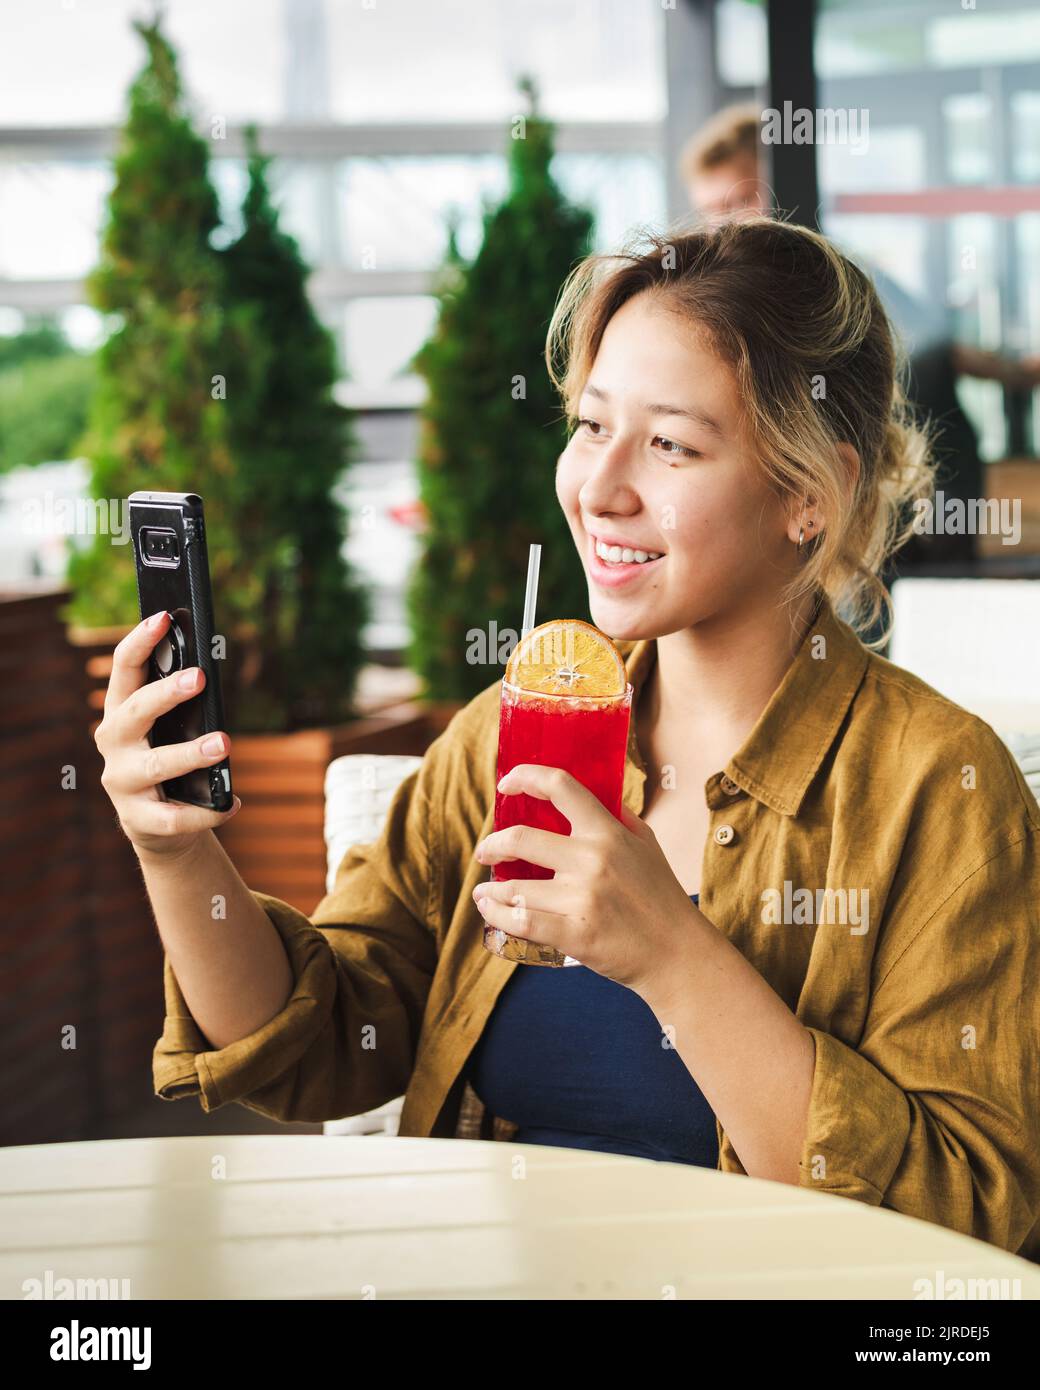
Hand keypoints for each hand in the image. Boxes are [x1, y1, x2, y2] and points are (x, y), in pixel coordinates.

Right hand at [94, 609, 239, 859]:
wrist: (157, 825)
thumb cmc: (169, 763)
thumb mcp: (170, 730)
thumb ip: (182, 706)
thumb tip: (207, 672)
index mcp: (121, 712)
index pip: (124, 669)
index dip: (140, 641)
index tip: (162, 617)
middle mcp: (114, 743)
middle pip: (135, 711)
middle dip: (166, 692)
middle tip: (201, 677)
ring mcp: (122, 781)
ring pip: (156, 764)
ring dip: (191, 752)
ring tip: (224, 743)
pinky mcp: (139, 819)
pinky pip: (175, 816)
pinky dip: (208, 810)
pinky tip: (232, 802)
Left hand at [472, 763, 697, 997]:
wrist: (678, 953)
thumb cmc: (660, 897)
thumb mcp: (646, 845)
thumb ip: (617, 817)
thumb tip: (592, 794)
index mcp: (609, 832)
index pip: (561, 786)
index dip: (526, 776)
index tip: (506, 783)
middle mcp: (594, 860)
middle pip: (522, 838)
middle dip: (493, 844)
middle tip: (485, 851)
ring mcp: (584, 898)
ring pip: (515, 886)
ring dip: (490, 890)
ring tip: (484, 892)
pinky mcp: (577, 935)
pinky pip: (522, 921)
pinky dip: (498, 916)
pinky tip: (491, 911)